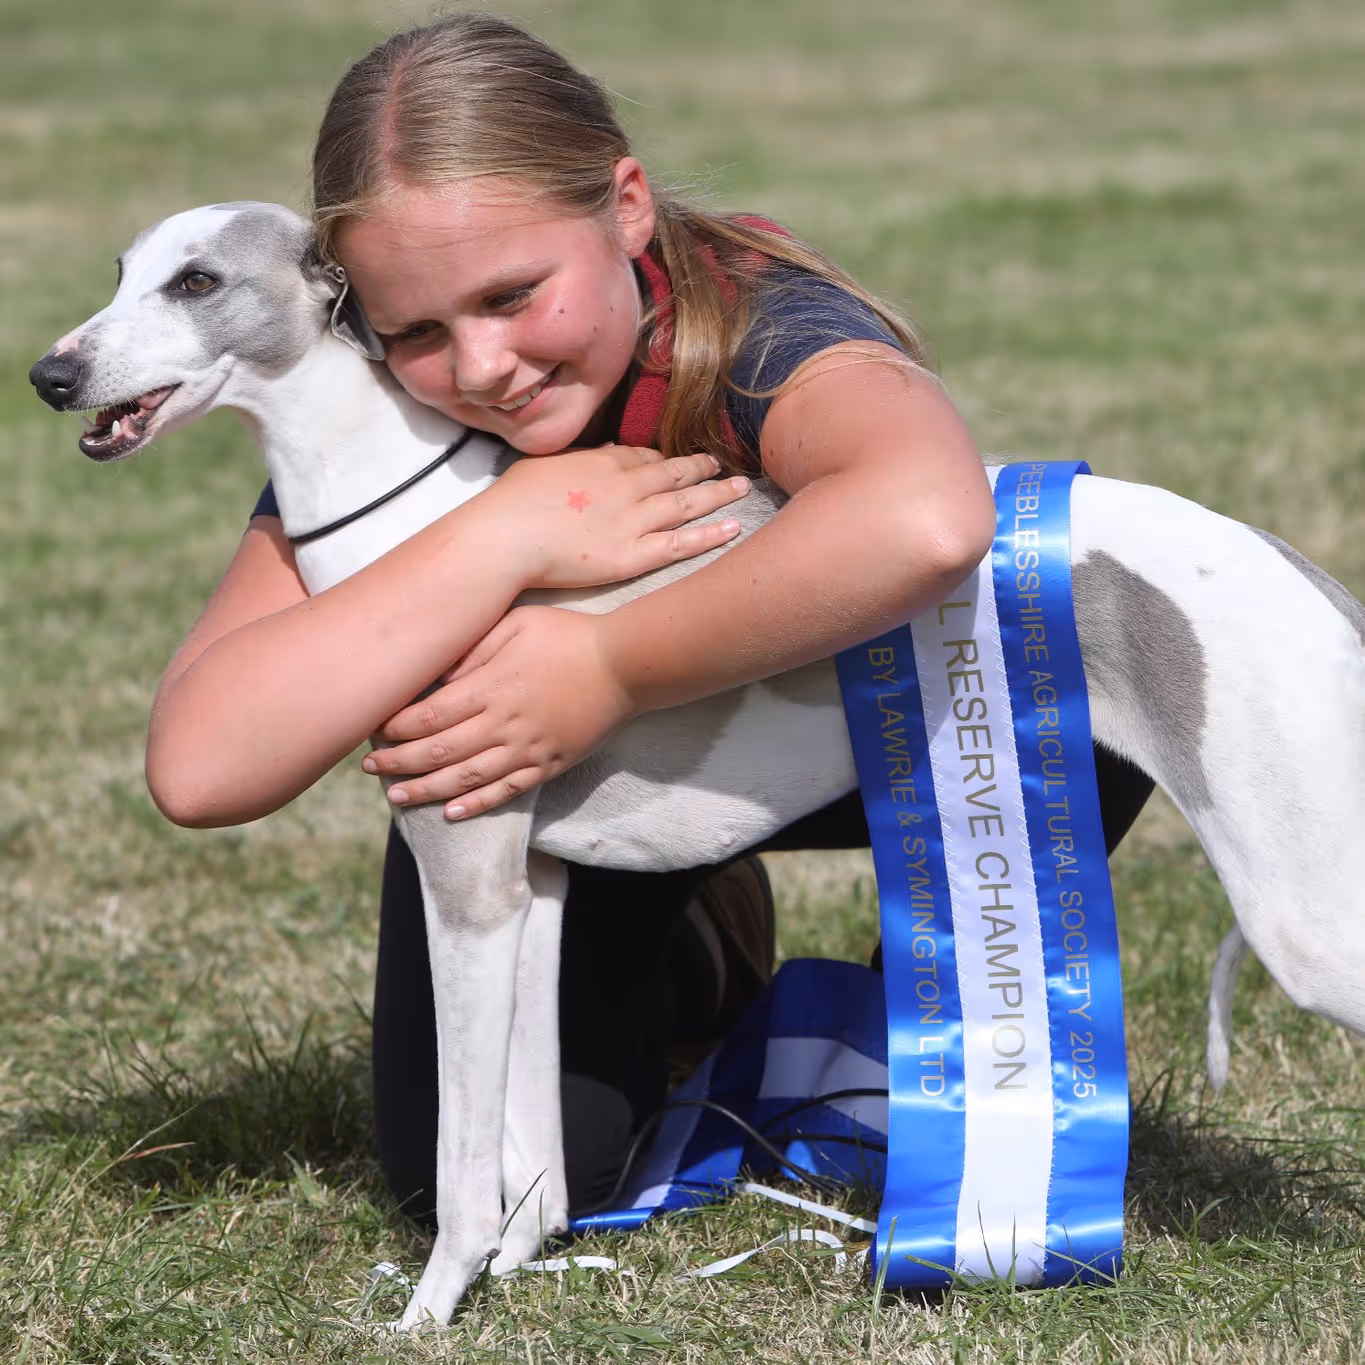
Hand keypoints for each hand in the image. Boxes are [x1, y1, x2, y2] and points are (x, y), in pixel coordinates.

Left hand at [362, 606, 629, 817]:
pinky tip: (451, 812)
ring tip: (396, 798)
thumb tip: (436, 673)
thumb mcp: (516, 623)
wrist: (627, 665)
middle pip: (440, 751)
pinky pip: (507, 791)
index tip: (374, 731)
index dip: (397, 727)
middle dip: (399, 762)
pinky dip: (477, 805)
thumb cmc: (569, 634)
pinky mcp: (549, 765)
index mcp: (492, 686)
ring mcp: (528, 749)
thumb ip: (473, 647)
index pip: (430, 714)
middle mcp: (505, 723)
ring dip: (426, 790)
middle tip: (369, 768)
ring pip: (467, 778)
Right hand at [479, 445, 749, 589]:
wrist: (505, 537)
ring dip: (717, 494)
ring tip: (741, 488)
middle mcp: (626, 487)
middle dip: (700, 468)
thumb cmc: (512, 503)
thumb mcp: (544, 465)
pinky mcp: (633, 556)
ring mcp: (633, 521)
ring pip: (686, 503)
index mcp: (602, 463)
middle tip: (723, 465)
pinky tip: (733, 528)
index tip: (679, 459)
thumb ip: (579, 460)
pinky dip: (709, 535)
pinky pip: (680, 544)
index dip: (666, 458)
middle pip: (673, 473)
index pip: (644, 457)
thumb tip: (603, 454)